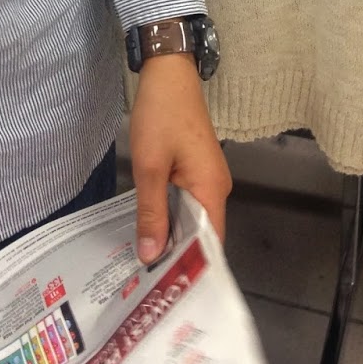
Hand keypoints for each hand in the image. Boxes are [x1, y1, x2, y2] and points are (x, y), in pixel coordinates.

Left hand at [129, 52, 231, 264]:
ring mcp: (208, 178)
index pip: (209, 243)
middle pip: (202, 234)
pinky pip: (187, 203)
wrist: (168, 72)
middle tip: (148, 285)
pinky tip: (150, 229)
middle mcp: (217, 188)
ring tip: (145, 265)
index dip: (191, 268)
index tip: (167, 291)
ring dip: (173, 237)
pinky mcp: (196, 169)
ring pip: (193, 219)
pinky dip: (171, 217)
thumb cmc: (160, 116)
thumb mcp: (149, 166)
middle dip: (178, 257)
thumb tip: (152, 256)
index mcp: (212, 190)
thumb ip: (152, 213)